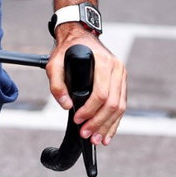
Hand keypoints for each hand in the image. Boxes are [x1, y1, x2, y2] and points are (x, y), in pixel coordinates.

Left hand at [47, 26, 126, 146]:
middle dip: (99, 123)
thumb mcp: (54, 63)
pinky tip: (107, 133)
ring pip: (120, 107)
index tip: (78, 120)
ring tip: (97, 140)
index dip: (90, 111)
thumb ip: (56, 84)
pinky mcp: (121, 82)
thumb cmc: (68, 49)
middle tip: (87, 136)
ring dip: (108, 126)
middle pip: (113, 103)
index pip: (101, 93)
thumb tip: (67, 105)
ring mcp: (121, 75)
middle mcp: (117, 68)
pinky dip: (115, 121)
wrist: (81, 36)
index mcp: (104, 62)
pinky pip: (121, 105)